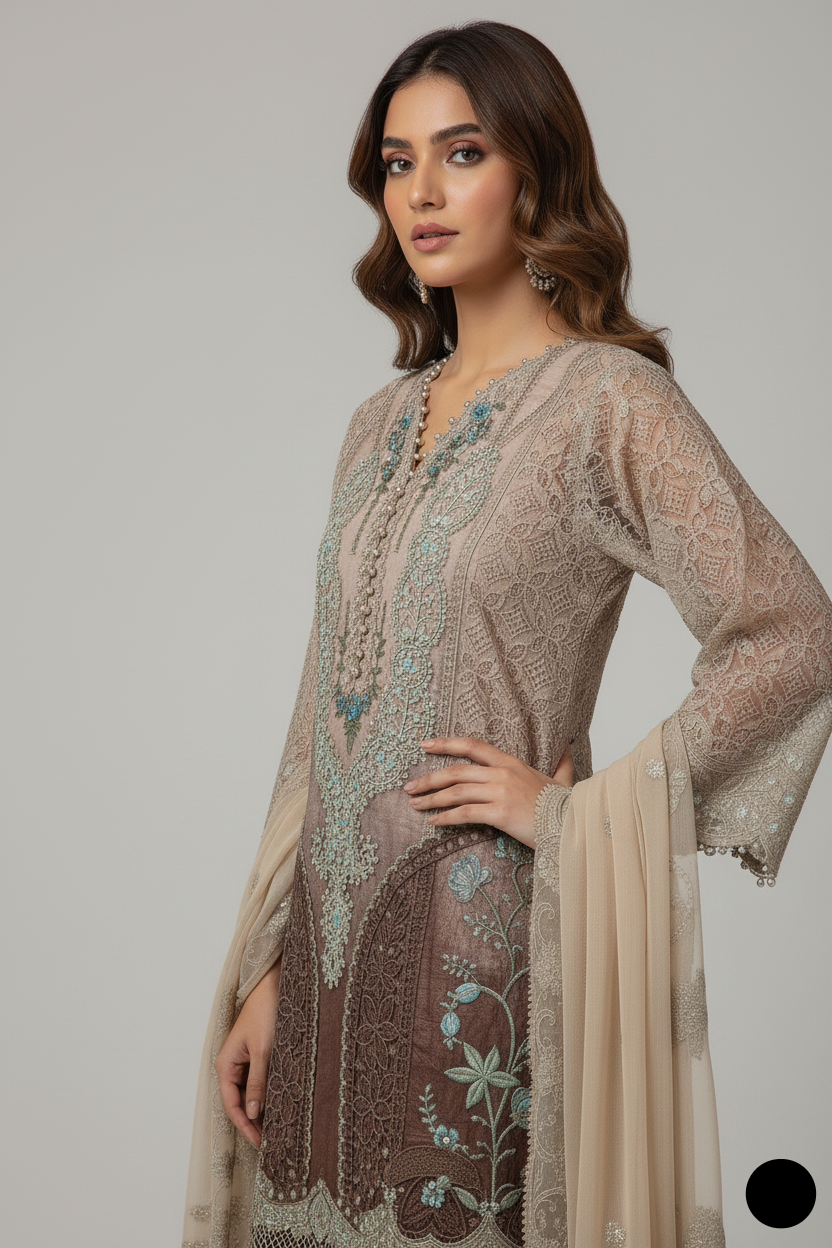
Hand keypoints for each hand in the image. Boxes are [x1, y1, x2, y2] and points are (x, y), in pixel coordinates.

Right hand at [214, 957, 280, 1148]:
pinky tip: (281, 1104)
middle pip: (240, 1102)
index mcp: (226, 1065)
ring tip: (278, 1128)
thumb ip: (257, 1081)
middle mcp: (232, 1066)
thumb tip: (252, 1112)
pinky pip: (260, 1081)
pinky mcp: (257, 1056)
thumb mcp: (263, 1050)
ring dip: (261, 1109)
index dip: (244, 1126)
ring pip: (251, 1093)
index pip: (231, 1105)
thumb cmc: (265, 1013)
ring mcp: (245, 1062)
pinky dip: (268, 1094)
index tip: (260, 1142)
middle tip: (272, 1141)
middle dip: (253, 1122)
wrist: (274, 986)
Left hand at [404, 737, 573, 848]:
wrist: (574, 823)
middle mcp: (502, 773)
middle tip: (410, 787)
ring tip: (415, 805)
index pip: (472, 746)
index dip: (446, 743)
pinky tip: (434, 822)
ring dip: (431, 799)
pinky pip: (465, 813)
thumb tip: (570, 747)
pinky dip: (446, 817)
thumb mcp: (563, 778)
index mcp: (511, 762)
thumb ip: (562, 763)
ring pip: (456, 792)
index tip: (424, 745)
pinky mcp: (500, 813)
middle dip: (429, 779)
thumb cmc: (565, 805)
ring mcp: (500, 792)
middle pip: (456, 771)